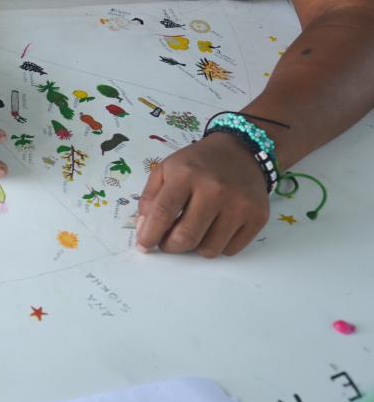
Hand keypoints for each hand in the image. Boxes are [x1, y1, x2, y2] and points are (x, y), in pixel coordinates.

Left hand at [135, 133, 269, 256]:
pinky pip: (230, 250)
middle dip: (170, 246)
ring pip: (208, 249)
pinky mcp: (258, 217)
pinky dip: (218, 246)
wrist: (239, 152)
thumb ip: (150, 198)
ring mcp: (239, 204)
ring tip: (192, 231)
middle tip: (167, 241)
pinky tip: (214, 229)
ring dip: (195, 248)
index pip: (163, 213)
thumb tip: (145, 230)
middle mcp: (215, 189)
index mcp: (186, 174)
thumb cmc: (197, 163)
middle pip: (186, 237)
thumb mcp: (166, 169)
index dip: (149, 234)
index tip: (144, 245)